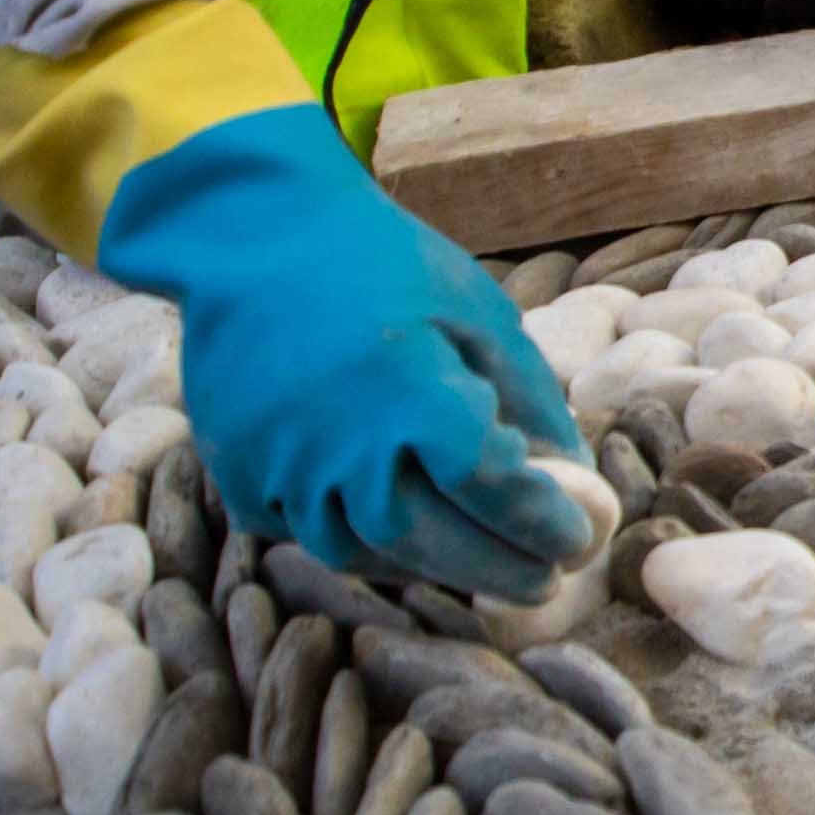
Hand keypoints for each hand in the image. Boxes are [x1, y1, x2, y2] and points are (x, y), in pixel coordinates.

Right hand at [93, 101, 593, 598]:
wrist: (253, 234)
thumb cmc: (382, 262)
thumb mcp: (476, 308)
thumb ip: (526, 394)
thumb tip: (568, 471)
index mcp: (409, 389)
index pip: (490, 486)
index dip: (539, 522)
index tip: (576, 541)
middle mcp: (339, 441)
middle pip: (431, 540)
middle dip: (496, 569)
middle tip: (541, 581)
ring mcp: (280, 466)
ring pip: (363, 551)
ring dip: (428, 567)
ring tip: (476, 561)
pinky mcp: (238, 474)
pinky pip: (305, 535)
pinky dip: (359, 544)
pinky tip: (399, 535)